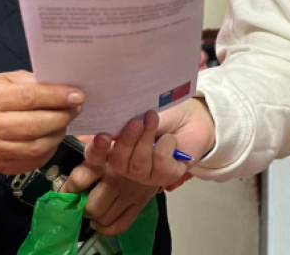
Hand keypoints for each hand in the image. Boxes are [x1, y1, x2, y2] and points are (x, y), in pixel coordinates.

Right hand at [0, 70, 83, 174]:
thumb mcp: (6, 81)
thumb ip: (32, 82)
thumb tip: (63, 88)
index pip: (28, 98)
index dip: (56, 97)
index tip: (78, 96)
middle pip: (34, 125)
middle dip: (62, 116)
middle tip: (76, 109)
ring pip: (37, 146)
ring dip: (58, 134)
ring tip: (65, 122)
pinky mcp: (2, 165)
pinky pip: (34, 160)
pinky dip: (50, 148)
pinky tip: (53, 136)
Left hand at [61, 138, 158, 235]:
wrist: (159, 143)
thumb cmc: (128, 139)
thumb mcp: (108, 137)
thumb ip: (90, 146)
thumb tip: (71, 164)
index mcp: (105, 159)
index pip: (81, 179)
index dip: (70, 189)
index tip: (65, 193)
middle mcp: (116, 178)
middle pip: (92, 206)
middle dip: (82, 208)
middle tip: (80, 203)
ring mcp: (129, 193)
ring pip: (104, 217)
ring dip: (94, 217)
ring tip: (91, 210)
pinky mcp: (140, 203)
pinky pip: (121, 224)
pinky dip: (107, 228)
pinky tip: (101, 222)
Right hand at [100, 102, 214, 188]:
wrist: (193, 117)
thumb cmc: (163, 113)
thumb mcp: (139, 112)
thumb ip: (121, 121)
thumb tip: (101, 123)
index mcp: (115, 149)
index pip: (96, 156)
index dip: (96, 150)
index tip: (103, 137)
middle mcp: (128, 165)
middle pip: (118, 162)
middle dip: (127, 140)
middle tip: (136, 122)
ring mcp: (147, 174)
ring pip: (139, 163)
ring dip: (147, 139)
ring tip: (153, 119)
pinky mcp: (166, 176)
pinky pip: (161, 163)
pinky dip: (166, 145)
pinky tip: (171, 138)